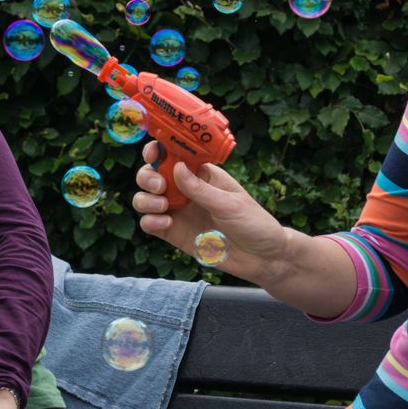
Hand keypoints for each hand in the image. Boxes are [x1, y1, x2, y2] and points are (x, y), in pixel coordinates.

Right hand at [132, 140, 289, 285]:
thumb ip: (201, 189)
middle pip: (153, 174)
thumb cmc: (253, 223)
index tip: (153, 152)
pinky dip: (149, 221)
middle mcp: (186, 190)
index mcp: (202, 174)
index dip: (159, 150)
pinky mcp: (174, 233)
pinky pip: (150, 224)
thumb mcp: (230, 203)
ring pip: (146, 198)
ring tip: (163, 206)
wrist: (261, 258)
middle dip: (148, 176)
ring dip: (146, 199)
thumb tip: (176, 167)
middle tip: (160, 186)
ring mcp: (179, 211)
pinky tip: (164, 222)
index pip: (174, 155)